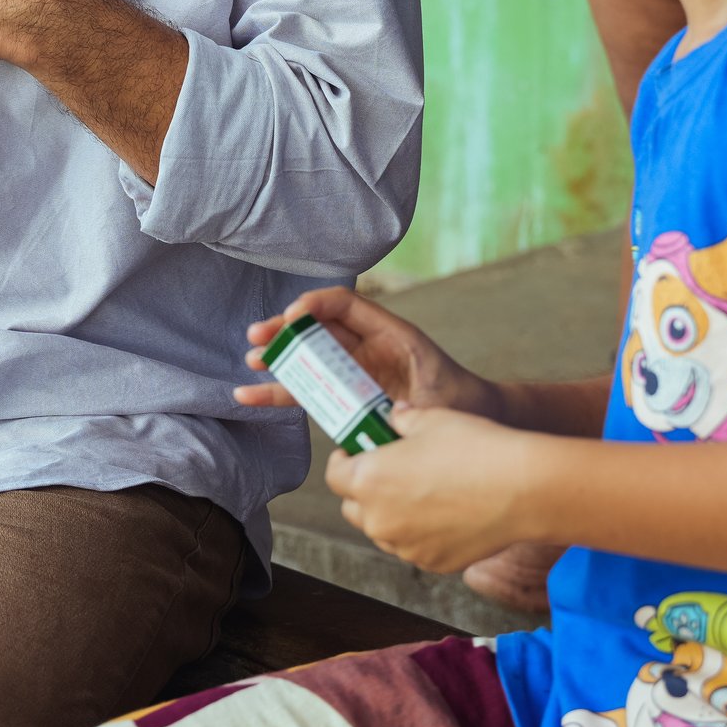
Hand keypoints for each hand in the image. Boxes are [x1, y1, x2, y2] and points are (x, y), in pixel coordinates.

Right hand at [237, 287, 500, 421]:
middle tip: (258, 336)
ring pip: (309, 357)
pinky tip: (252, 395)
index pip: (346, 305)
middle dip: (287, 330)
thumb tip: (383, 412)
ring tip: (251, 361)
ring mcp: (357, 370)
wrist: (475, 422)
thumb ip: (412, 404)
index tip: (294, 316)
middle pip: (320, 328)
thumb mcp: (439, 398)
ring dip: (279, 358)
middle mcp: (369, 347)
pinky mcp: (348, 394)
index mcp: (391, 334)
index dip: (317, 305)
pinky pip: (311, 388)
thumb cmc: (461, 405)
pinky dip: (283, 389)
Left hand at [327, 404, 544, 572]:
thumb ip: (403, 419)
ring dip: (390, 515)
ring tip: (420, 492)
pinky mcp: (432, 563)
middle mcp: (379, 519)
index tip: (356, 452)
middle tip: (389, 471)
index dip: (344, 461)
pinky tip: (445, 513)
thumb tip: (396, 418)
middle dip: (364, 490)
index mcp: (369, 479)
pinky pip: (413, 548)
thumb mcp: (432, 419)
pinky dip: (420, 534)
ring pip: (383, 532)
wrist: (523, 489)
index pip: (334, 475)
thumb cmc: (475, 447)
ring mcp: (405, 547)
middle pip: (354, 508)